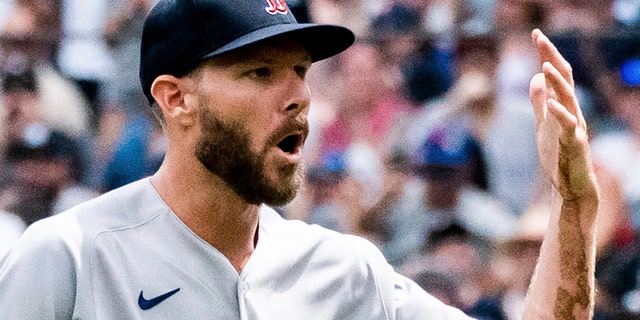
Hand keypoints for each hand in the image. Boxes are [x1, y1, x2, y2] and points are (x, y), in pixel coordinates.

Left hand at [529, 29, 597, 201]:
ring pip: (568, 98)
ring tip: (545, 65)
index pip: (556, 74)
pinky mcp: (574, 143)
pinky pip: (569, 125)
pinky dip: (560, 113)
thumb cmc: (558, 154)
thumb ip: (540, 101)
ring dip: (557, 82)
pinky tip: (551, 103)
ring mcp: (574, 126)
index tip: (536, 34)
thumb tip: (535, 77)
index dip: (547, 54)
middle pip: (563, 79)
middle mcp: (571, 111)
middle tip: (539, 38)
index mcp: (563, 105)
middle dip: (551, 57)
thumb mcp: (543, 123)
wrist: (570, 185)